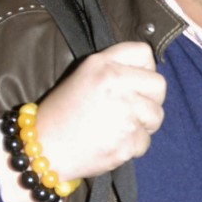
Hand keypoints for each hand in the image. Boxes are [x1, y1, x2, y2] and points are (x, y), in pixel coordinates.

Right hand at [34, 41, 165, 180]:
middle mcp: (115, 84)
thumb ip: (115, 67)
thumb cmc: (63, 112)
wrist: (43, 149)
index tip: (135, 81)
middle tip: (131, 109)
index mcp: (103, 65)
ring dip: (143, 125)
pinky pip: (145, 141)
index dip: (144, 68)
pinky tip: (112, 143)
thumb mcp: (84, 75)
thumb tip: (148, 70)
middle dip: (150, 99)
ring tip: (119, 127)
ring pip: (157, 116)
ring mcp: (124, 113)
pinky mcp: (126, 141)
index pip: (145, 52)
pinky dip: (132, 146)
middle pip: (159, 85)